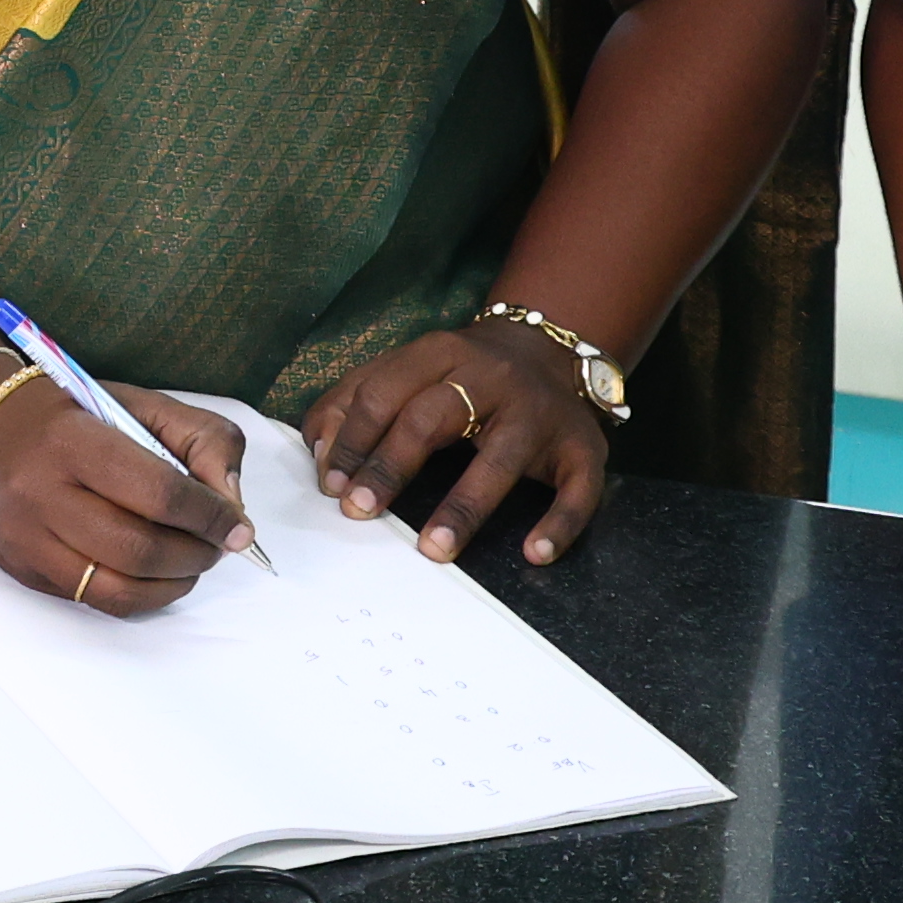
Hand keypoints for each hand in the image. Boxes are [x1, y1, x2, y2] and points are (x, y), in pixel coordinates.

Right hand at [0, 375, 252, 616]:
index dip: (211, 516)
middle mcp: (41, 493)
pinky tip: (156, 575)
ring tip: (191, 562)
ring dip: (174, 583)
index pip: (159, 492)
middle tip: (218, 545)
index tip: (238, 524)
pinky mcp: (24, 571)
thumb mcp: (139, 403)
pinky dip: (141, 595)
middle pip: (140, 549)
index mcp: (72, 440)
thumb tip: (231, 503)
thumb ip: (201, 439)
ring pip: (119, 589)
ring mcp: (27, 539)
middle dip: (197, 554)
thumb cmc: (69, 415)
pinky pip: (95, 601)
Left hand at [301, 327, 608, 564]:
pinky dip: (560, 523)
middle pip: (433, 418)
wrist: (550, 350)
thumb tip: (319, 451)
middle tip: (360, 510)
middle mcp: (492, 378)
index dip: (354, 440)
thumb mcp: (408, 370)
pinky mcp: (584, 448)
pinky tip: (534, 552)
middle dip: (391, 466)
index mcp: (440, 354)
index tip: (331, 485)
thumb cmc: (462, 375)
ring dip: (464, 506)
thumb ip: (356, 400)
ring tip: (433, 549)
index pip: (384, 392)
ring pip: (501, 459)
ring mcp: (541, 414)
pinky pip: (577, 489)